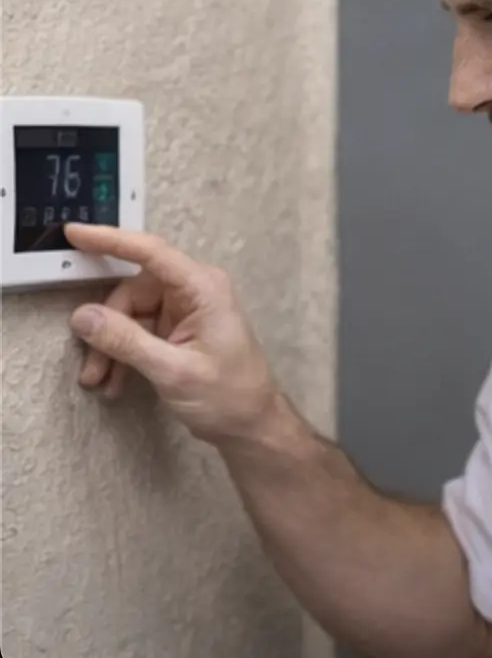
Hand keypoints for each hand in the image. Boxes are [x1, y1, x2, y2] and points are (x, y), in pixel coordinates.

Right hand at [65, 224, 281, 444]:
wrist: (252, 424)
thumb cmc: (227, 396)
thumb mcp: (173, 371)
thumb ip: (127, 341)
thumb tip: (83, 317)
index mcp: (203, 287)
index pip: (150, 251)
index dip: (110, 239)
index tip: (74, 232)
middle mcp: (194, 290)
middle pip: (132, 292)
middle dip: (107, 328)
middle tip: (91, 368)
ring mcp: (186, 309)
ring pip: (131, 314)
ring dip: (111, 347)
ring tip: (100, 382)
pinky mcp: (179, 328)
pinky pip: (140, 330)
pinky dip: (124, 354)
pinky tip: (115, 383)